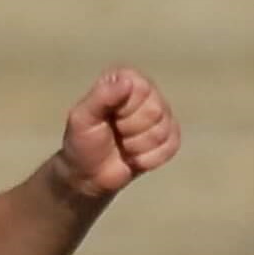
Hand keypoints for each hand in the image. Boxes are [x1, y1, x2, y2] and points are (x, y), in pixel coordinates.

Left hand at [58, 67, 180, 199]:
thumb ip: (101, 96)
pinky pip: (171, 146)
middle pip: (155, 112)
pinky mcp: (169, 136)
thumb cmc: (82, 142)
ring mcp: (161, 114)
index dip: (125, 111)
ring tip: (123, 146)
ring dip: (138, 147)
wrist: (88, 174)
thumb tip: (126, 81)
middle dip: (131, 131)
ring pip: (163, 131)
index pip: (142, 90)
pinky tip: (134, 157)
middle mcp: (147, 92)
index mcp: (126, 79)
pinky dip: (149, 159)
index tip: (109, 118)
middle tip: (115, 134)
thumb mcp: (82, 118)